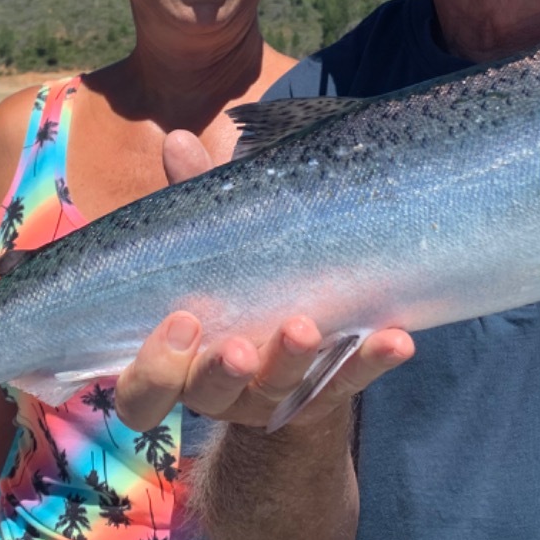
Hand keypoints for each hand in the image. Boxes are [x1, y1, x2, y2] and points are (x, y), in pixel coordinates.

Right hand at [113, 131, 414, 432]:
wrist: (290, 348)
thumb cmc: (234, 286)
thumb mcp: (209, 250)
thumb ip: (195, 206)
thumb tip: (179, 140)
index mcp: (175, 366)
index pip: (144, 391)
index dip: (156, 368)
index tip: (182, 321)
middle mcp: (218, 392)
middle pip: (208, 396)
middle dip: (222, 371)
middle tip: (237, 346)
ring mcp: (274, 398)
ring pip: (278, 391)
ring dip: (292, 362)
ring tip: (307, 326)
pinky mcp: (327, 394)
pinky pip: (348, 382)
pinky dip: (370, 360)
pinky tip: (395, 338)